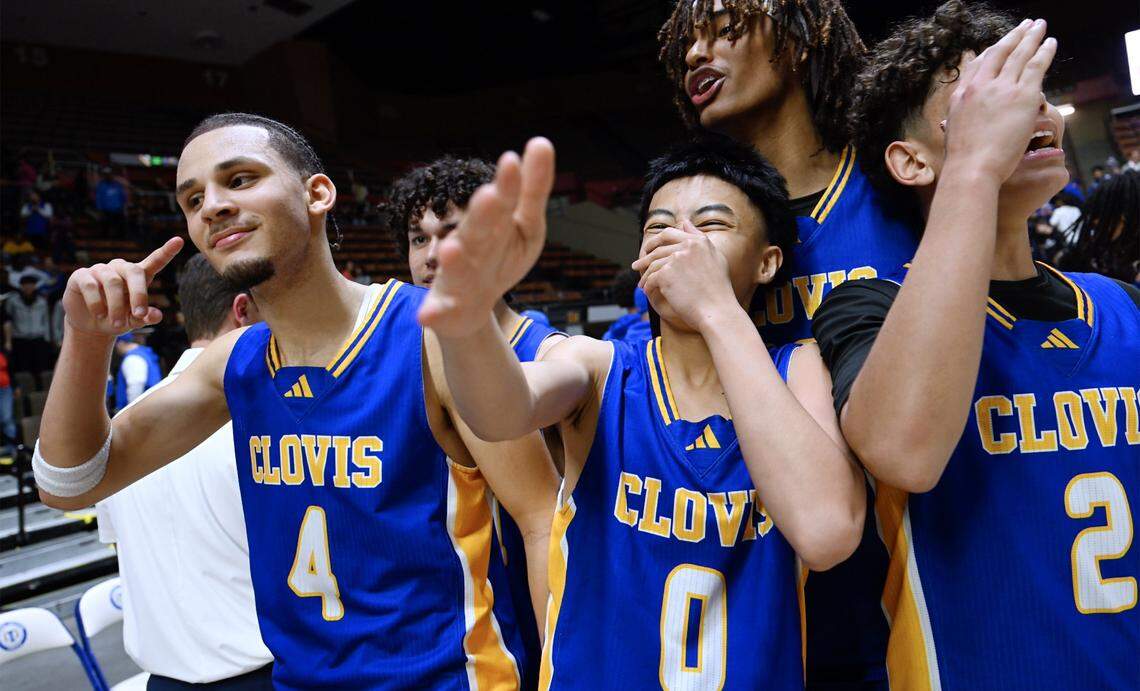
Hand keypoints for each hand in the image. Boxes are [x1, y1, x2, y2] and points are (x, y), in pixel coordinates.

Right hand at [61, 236, 183, 336]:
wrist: (90, 324)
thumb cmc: (118, 318)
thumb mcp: (133, 320)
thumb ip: (145, 317)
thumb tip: (156, 316)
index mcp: (138, 275)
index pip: (155, 260)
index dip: (166, 251)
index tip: (179, 241)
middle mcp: (120, 268)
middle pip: (134, 271)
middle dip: (139, 295)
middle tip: (139, 315)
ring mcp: (100, 269)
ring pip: (112, 282)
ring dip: (116, 306)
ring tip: (116, 323)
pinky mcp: (81, 275)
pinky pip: (91, 285)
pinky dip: (97, 303)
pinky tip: (99, 315)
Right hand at [418, 138, 554, 336]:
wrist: (469, 308)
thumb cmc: (499, 257)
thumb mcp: (525, 226)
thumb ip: (532, 188)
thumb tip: (541, 141)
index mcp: (494, 225)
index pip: (505, 202)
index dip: (509, 185)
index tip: (512, 161)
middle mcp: (471, 245)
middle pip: (478, 230)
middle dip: (483, 215)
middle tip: (490, 196)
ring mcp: (456, 277)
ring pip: (456, 268)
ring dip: (453, 260)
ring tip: (451, 249)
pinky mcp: (445, 307)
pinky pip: (439, 311)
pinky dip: (432, 313)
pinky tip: (426, 316)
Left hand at [631, 221, 736, 330]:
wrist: (717, 311)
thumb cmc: (718, 290)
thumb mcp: (715, 257)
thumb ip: (699, 238)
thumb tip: (685, 222)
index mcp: (698, 241)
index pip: (669, 233)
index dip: (655, 240)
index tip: (648, 248)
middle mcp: (687, 246)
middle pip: (657, 250)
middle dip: (644, 258)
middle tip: (636, 265)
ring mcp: (675, 259)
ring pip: (652, 265)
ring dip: (644, 275)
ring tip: (641, 284)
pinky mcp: (666, 274)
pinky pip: (651, 279)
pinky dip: (647, 286)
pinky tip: (647, 292)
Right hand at [943, 18, 1056, 182]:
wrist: (971, 168)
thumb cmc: (963, 161)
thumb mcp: (952, 133)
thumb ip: (957, 120)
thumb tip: (954, 122)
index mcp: (961, 96)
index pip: (976, 66)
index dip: (990, 52)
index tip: (999, 45)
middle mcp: (979, 86)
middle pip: (998, 53)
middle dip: (1013, 37)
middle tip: (1024, 26)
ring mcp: (1001, 88)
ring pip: (1019, 55)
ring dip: (1031, 37)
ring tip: (1039, 26)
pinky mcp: (1022, 95)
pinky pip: (1036, 66)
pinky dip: (1044, 51)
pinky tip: (1051, 42)